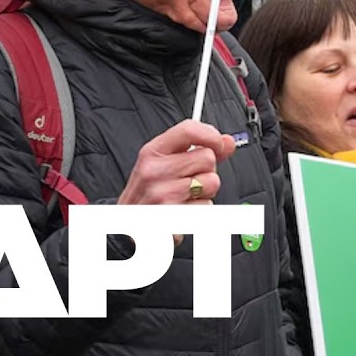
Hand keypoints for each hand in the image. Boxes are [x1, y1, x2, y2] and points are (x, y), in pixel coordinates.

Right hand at [119, 120, 235, 205]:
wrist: (128, 225)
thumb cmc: (149, 193)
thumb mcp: (165, 164)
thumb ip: (198, 150)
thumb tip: (227, 142)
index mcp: (152, 153)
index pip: (188, 129)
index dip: (211, 134)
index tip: (218, 143)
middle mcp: (154, 171)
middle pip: (207, 157)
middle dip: (206, 169)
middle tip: (189, 179)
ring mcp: (162, 194)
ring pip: (212, 181)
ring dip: (205, 191)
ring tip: (186, 195)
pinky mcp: (173, 216)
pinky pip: (208, 205)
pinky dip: (201, 209)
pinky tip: (184, 210)